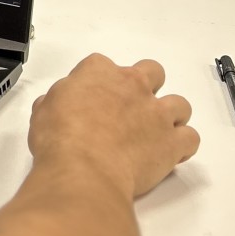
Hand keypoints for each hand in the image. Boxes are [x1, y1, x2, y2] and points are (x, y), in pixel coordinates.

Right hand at [28, 54, 198, 198]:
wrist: (83, 170)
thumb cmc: (59, 139)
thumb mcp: (43, 111)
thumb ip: (56, 101)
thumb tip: (57, 106)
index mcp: (98, 72)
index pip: (102, 65)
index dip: (99, 82)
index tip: (92, 99)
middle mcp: (133, 85)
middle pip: (152, 71)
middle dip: (146, 86)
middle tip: (131, 109)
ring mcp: (157, 113)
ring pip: (180, 104)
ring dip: (170, 116)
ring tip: (155, 133)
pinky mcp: (172, 142)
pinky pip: (191, 138)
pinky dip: (183, 146)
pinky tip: (170, 154)